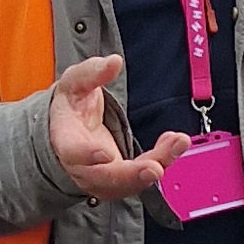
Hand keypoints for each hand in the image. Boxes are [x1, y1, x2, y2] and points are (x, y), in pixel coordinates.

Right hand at [48, 55, 189, 202]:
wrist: (69, 129)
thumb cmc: (71, 106)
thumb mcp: (75, 82)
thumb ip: (92, 72)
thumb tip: (113, 62)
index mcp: (65, 138)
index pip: (71, 151)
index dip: (86, 155)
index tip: (105, 154)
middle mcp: (81, 165)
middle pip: (104, 177)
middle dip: (131, 175)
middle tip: (155, 168)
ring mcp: (101, 176)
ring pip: (128, 182)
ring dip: (156, 165)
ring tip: (178, 143)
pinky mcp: (121, 179)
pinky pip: (141, 177)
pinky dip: (162, 162)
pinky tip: (175, 144)